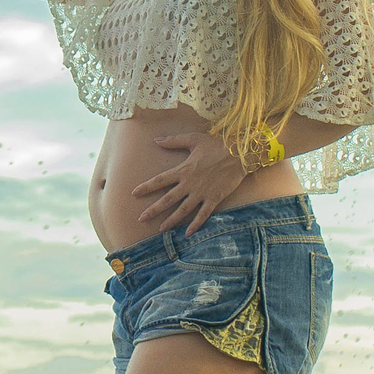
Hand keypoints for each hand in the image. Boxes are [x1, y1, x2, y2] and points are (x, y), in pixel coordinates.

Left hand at [131, 131, 246, 235]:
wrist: (240, 154)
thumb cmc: (217, 145)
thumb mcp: (194, 139)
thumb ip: (174, 141)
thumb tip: (156, 140)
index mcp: (183, 170)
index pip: (160, 180)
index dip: (146, 187)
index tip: (134, 194)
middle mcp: (190, 184)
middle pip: (167, 199)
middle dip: (153, 210)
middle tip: (140, 219)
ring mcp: (202, 193)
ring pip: (183, 210)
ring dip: (171, 220)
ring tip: (161, 229)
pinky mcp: (214, 199)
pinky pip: (203, 215)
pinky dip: (195, 225)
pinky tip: (188, 234)